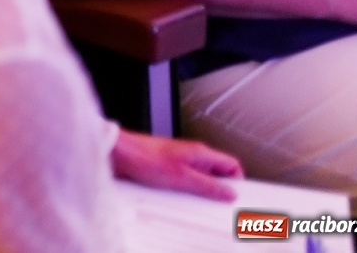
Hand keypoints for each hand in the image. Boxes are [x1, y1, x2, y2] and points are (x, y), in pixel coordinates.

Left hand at [112, 130, 241, 200]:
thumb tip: (228, 193)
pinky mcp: (166, 169)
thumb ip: (207, 186)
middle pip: (216, 174)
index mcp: (200, 153)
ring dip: (201, 191)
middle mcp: (191, 155)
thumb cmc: (144, 157)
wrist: (118, 153)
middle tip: (219, 204)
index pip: (231, 164)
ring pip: (200, 178)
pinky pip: (184, 181)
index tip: (237, 196)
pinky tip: (180, 199)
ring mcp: (179, 162)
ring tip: (197, 203)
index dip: (238, 180)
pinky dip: (186, 191)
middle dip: (219, 189)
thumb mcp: (182, 177)